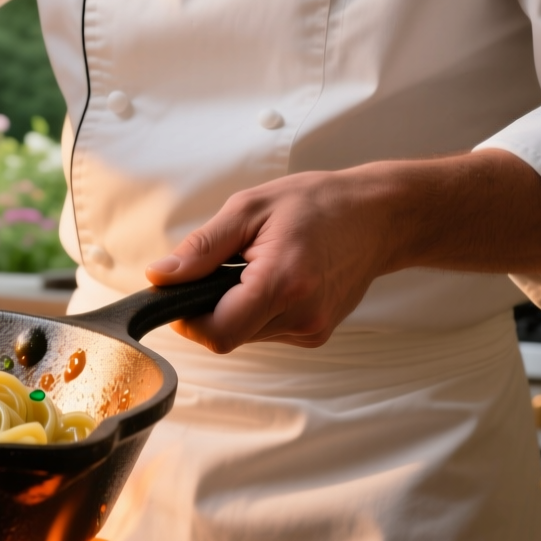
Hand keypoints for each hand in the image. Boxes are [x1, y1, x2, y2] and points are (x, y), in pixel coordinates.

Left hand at [144, 151, 540, 353]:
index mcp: (281, 283)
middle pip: (228, 336)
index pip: (216, 333)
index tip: (183, 292)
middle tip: (227, 265)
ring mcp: (312, 329)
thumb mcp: (249, 209)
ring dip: (236, 307)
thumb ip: (202, 248)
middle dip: (212, 306)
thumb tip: (161, 277)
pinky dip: (259, 309)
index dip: (188, 319)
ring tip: (259, 265)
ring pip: (246, 335)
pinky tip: (277, 277)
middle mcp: (301, 316)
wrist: (379, 216)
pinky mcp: (316, 334)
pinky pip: (267, 331)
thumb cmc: (317, 204)